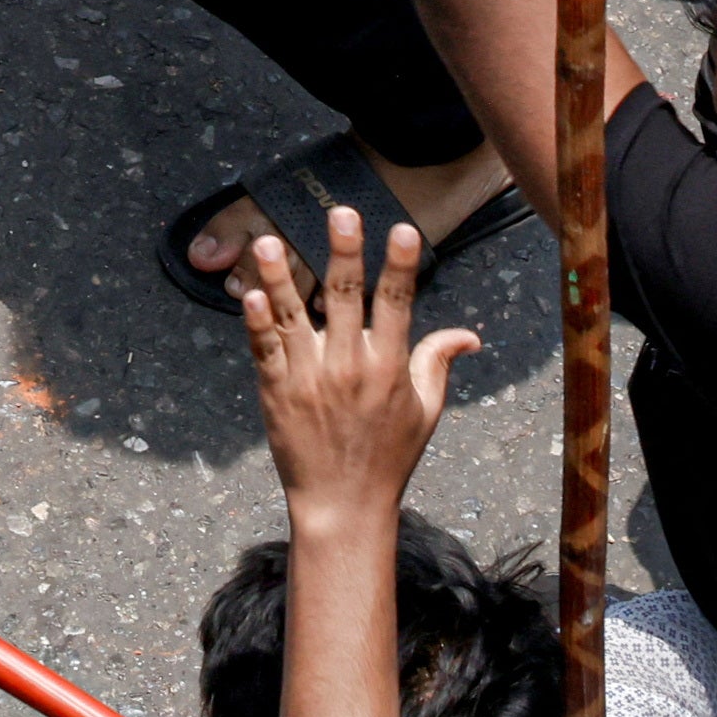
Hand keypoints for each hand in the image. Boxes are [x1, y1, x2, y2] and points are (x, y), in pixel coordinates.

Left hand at [237, 210, 473, 531]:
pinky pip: (264, 351)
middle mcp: (350, 368)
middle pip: (345, 299)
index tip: (402, 229)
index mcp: (389, 368)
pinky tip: (247, 294)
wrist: (343, 504)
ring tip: (265, 240)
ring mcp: (310, 379)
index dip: (400, 266)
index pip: (397, 305)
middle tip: (341, 211)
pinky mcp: (276, 393)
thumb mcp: (425, 411)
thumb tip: (469, 334)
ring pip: (293, 317)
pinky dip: (255, 323)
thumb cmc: (389, 456)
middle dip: (344, 253)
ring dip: (280, 277)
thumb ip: (438, 364)